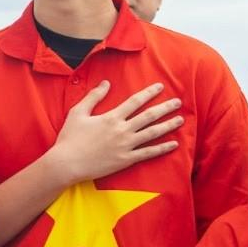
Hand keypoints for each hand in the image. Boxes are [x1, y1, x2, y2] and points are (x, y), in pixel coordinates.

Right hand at [50, 81, 181, 183]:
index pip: (135, 101)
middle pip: (149, 116)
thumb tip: (106, 83)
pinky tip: (174, 144)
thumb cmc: (69, 137)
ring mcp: (126, 146)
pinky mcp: (126, 160)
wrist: (67, 163)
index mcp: (111, 117)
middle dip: (165, 107)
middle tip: (178, 102)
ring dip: (168, 126)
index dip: (148, 93)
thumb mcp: (77, 112)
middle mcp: (122, 130)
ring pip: (152, 133)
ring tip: (180, 119)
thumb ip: (93, 96)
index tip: (160, 87)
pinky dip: (162, 149)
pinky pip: (148, 153)